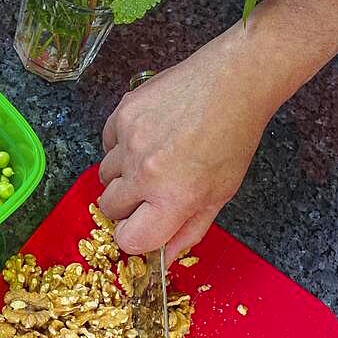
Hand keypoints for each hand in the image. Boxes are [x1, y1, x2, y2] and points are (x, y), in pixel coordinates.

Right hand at [98, 30, 274, 260]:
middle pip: (109, 208)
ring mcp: (130, 142)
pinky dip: (119, 145)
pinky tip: (147, 136)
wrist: (233, 81)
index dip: (134, 237)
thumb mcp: (221, 194)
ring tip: (151, 158)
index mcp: (173, 199)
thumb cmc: (234, 138)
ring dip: (122, 174)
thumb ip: (190, 230)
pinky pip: (105, 143)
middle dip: (126, 205)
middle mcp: (145, 173)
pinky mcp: (122, 114)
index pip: (128, 239)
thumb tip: (165, 256)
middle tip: (150, 190)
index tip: (143, 226)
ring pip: (103, 175)